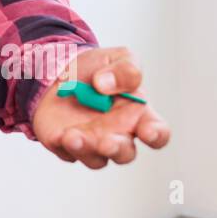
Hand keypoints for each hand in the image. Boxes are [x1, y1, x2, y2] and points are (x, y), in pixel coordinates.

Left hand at [31, 46, 170, 168]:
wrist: (59, 69)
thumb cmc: (97, 69)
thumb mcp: (119, 58)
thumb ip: (125, 70)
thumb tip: (105, 84)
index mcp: (138, 115)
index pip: (157, 133)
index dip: (156, 136)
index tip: (148, 132)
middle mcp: (117, 134)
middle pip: (125, 153)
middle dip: (116, 149)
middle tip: (106, 142)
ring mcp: (92, 142)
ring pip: (96, 159)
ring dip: (85, 149)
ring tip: (73, 136)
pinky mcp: (66, 144)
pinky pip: (67, 152)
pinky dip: (63, 145)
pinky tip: (59, 135)